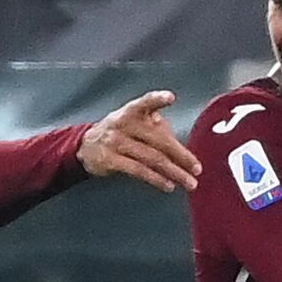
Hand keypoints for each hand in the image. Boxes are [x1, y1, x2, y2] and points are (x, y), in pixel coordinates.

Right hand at [79, 90, 201, 192]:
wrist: (85, 145)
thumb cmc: (121, 132)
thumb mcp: (135, 122)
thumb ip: (158, 128)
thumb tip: (183, 147)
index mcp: (132, 111)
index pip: (145, 102)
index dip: (157, 99)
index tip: (170, 97)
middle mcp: (123, 124)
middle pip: (158, 140)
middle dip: (182, 156)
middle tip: (197, 168)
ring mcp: (115, 142)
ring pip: (151, 158)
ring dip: (174, 172)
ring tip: (189, 182)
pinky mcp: (110, 160)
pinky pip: (138, 170)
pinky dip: (156, 179)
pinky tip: (168, 185)